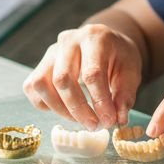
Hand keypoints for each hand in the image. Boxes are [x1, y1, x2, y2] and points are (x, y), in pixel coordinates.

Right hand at [22, 23, 142, 129]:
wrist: (106, 41)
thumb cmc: (119, 57)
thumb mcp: (132, 71)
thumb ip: (125, 94)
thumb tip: (119, 118)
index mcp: (94, 37)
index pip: (92, 73)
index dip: (100, 102)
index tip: (109, 122)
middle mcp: (68, 40)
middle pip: (62, 79)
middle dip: (78, 109)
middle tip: (94, 126)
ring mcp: (51, 52)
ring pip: (41, 83)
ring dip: (60, 109)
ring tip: (80, 119)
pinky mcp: (41, 64)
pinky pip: (32, 87)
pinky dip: (45, 104)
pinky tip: (64, 109)